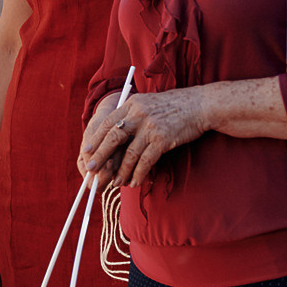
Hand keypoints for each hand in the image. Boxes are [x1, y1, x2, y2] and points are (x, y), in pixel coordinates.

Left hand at [78, 88, 207, 187]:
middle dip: (100, 156)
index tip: (86, 151)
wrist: (200, 105)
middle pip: (113, 138)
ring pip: (129, 154)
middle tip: (91, 170)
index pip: (107, 122)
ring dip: (121, 171)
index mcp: (132, 104)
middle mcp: (138, 114)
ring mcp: (150, 127)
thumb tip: (115, 137)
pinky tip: (135, 182)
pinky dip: (138, 173)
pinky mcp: (162, 140)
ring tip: (115, 183)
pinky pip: (145, 161)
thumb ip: (132, 115)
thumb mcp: (148, 103)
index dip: (95, 138)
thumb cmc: (174, 106)